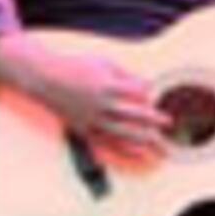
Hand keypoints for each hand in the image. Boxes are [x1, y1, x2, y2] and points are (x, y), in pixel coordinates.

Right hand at [31, 49, 168, 160]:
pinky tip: (138, 152)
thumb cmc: (76, 67)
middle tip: (168, 124)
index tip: (155, 96)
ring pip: (121, 132)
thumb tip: (146, 86)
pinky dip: (124, 148)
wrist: (45, 78)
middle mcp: (100, 104)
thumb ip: (126, 75)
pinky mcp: (84, 128)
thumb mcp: (103, 63)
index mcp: (106, 85)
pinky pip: (107, 141)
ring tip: (157, 143)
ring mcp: (91, 118)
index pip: (135, 92)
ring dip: (141, 138)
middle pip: (132, 114)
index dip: (148, 94)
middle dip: (152, 120)